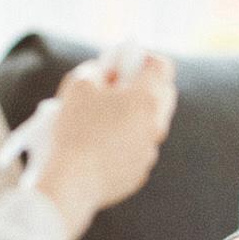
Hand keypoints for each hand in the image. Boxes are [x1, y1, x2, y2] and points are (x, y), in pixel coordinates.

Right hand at [36, 53, 176, 239]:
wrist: (74, 180)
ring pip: (150, 124)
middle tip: (119, 86)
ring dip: (135, 116)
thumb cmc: (75, 128)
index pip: (162, 66)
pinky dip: (126, 142)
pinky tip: (102, 145)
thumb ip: (97, 70)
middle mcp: (156, 124)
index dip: (144, 59)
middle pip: (164, 95)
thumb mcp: (79, 85)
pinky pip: (138, 149)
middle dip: (146, 86)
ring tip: (106, 117)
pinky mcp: (141, 171)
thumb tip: (107, 72)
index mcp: (147, 98)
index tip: (126, 62)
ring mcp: (151, 150)